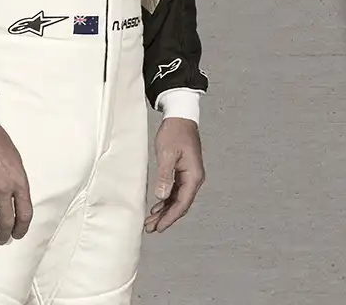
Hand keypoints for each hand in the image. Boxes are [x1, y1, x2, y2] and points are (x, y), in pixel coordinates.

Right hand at [0, 125, 33, 243]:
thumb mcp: (16, 161)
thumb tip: (14, 202)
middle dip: (4, 235)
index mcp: (19, 181)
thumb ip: (17, 183)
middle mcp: (3, 188)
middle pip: (6, 222)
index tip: (18, 235)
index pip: (24, 214)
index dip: (22, 229)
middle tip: (1, 240)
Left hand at [145, 117, 203, 232]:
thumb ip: (165, 176)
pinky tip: (158, 207)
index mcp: (194, 176)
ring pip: (177, 199)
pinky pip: (175, 191)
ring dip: (165, 211)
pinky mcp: (183, 172)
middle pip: (180, 204)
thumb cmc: (175, 132)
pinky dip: (166, 200)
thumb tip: (162, 197)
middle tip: (151, 228)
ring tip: (151, 221)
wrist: (180, 116)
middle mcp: (194, 178)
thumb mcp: (167, 154)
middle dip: (166, 218)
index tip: (158, 227)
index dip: (170, 217)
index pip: (182, 203)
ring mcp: (189, 176)